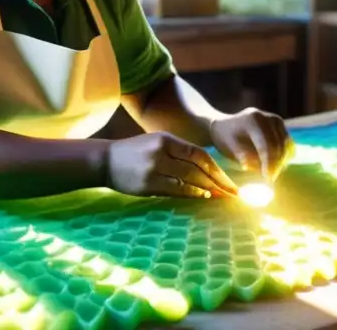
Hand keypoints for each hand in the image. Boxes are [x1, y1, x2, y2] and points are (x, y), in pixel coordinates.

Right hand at [105, 132, 238, 198]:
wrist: (105, 160)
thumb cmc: (134, 152)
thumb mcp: (156, 144)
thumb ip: (178, 154)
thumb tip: (206, 172)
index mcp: (166, 139)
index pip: (198, 153)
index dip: (216, 168)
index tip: (228, 179)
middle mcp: (161, 151)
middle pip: (196, 168)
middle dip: (217, 181)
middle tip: (232, 192)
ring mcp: (153, 168)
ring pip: (188, 179)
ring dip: (207, 189)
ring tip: (220, 196)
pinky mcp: (147, 184)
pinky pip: (175, 190)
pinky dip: (191, 194)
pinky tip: (201, 197)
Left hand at [209, 108, 293, 180]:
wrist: (226, 125)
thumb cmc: (225, 138)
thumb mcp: (228, 146)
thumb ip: (241, 156)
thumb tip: (251, 167)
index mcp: (253, 120)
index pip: (266, 145)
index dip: (269, 164)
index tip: (268, 179)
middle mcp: (267, 118)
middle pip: (278, 146)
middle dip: (275, 165)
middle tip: (270, 179)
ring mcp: (275, 120)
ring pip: (286, 145)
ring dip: (281, 161)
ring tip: (271, 173)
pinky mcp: (280, 125)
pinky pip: (288, 143)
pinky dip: (285, 155)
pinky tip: (276, 164)